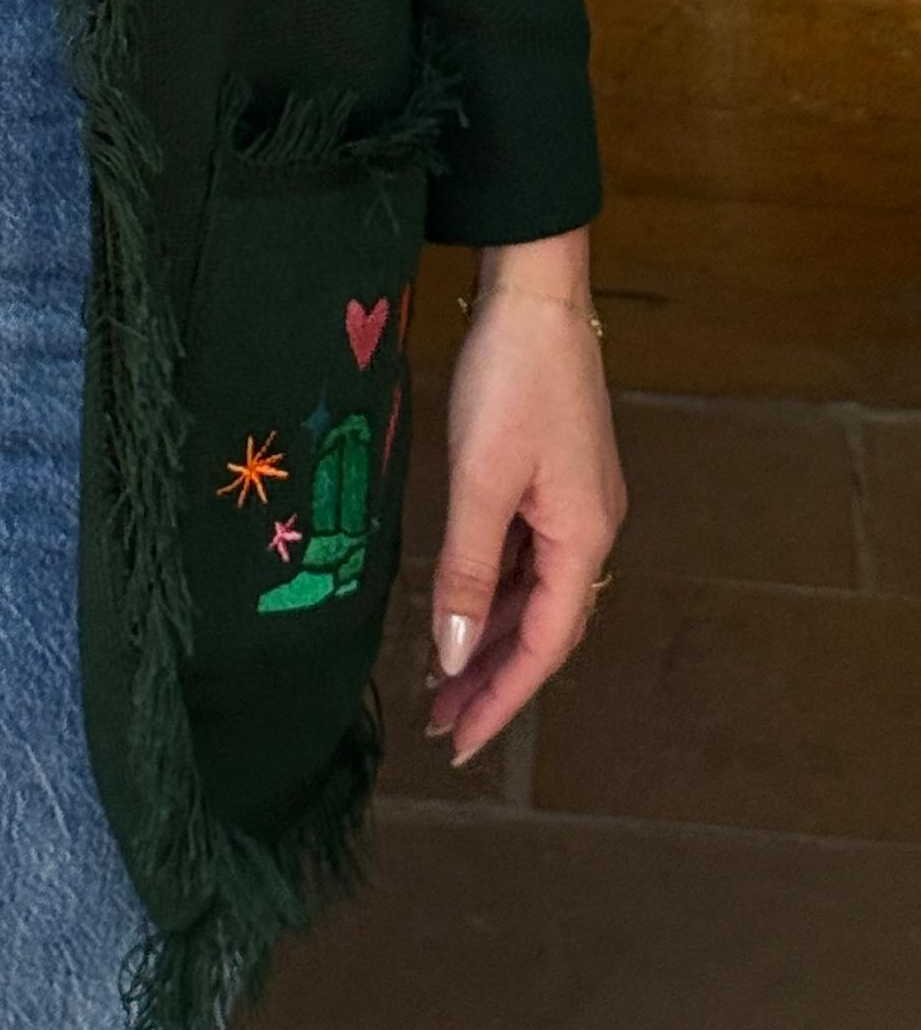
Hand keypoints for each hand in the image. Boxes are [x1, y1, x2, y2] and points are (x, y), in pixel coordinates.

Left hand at [426, 260, 625, 768]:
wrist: (535, 290)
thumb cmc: (510, 379)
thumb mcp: (480, 479)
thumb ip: (466, 570)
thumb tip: (454, 654)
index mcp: (583, 538)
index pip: (544, 645)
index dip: (501, 698)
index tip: (459, 743)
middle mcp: (591, 529)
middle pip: (542, 627)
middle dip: (493, 677)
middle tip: (441, 725)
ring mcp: (576, 502)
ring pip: (532, 592)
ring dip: (490, 636)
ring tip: (443, 679)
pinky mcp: (555, 476)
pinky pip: (526, 555)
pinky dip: (494, 589)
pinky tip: (463, 603)